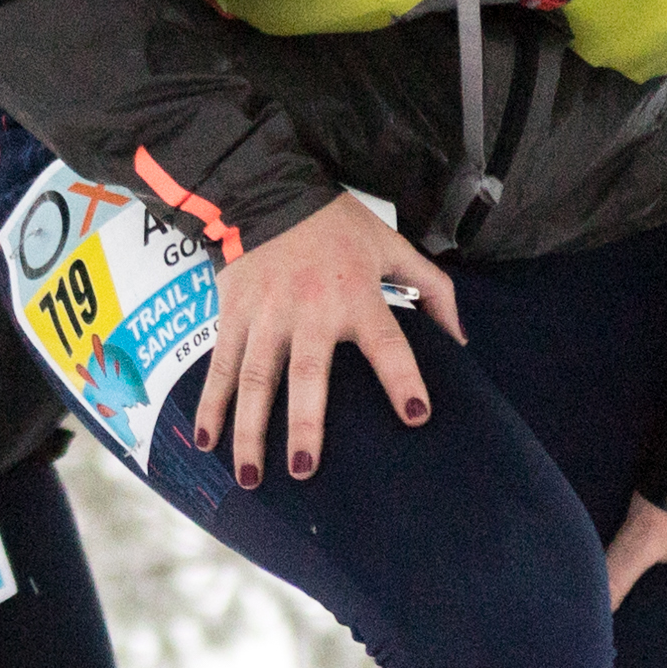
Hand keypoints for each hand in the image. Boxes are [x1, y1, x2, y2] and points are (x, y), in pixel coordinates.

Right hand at [191, 193, 456, 488]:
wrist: (269, 189)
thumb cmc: (337, 226)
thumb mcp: (392, 247)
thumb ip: (432, 289)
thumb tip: (460, 338)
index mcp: (357, 296)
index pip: (387, 344)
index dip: (403, 379)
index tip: (417, 415)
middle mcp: (310, 310)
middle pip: (306, 376)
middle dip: (304, 424)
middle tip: (305, 470)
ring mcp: (265, 315)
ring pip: (254, 381)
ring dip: (250, 431)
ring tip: (251, 478)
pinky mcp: (233, 315)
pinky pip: (221, 366)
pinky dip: (210, 404)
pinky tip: (206, 441)